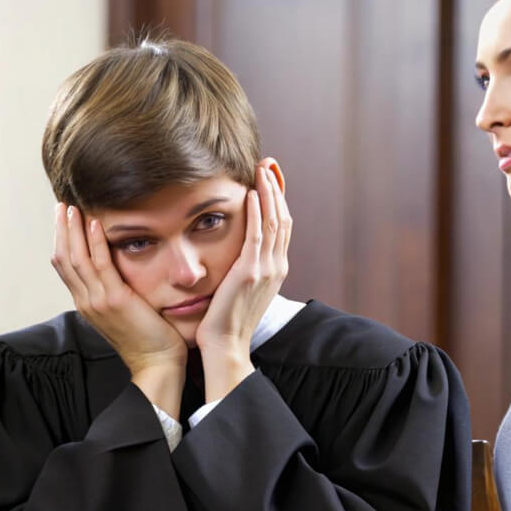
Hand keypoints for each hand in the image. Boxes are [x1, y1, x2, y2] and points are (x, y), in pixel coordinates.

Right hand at [51, 202, 185, 416]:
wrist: (157, 364)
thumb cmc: (148, 339)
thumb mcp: (124, 311)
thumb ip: (115, 291)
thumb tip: (117, 270)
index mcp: (87, 304)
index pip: (66, 267)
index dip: (62, 241)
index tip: (63, 218)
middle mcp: (86, 301)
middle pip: (63, 259)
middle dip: (60, 230)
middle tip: (61, 205)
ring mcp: (97, 301)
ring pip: (76, 258)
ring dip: (72, 230)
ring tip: (71, 207)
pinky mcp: (114, 300)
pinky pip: (100, 264)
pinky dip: (95, 242)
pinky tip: (94, 223)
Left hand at [195, 160, 290, 399]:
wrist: (226, 346)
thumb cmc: (226, 321)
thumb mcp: (241, 290)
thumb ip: (245, 268)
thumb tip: (239, 251)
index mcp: (276, 270)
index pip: (282, 227)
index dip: (278, 200)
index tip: (270, 178)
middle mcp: (277, 267)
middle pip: (283, 218)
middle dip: (276, 188)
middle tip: (268, 164)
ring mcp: (267, 269)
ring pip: (275, 221)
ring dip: (268, 192)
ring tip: (261, 169)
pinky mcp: (250, 271)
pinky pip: (257, 234)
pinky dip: (257, 211)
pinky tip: (251, 193)